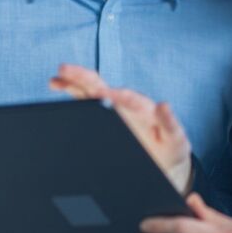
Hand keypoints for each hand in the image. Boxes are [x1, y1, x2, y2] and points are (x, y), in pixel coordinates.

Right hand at [50, 64, 191, 192]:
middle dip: (86, 79)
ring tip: (57, 75)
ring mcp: (113, 109)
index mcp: (144, 110)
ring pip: (90, 91)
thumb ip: (170, 123)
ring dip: (74, 82)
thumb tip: (164, 104)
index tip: (107, 95)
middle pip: (104, 88)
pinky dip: (71, 90)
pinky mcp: (103, 116)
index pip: (130, 100)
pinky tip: (56, 83)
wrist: (162, 163)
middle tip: (67, 70)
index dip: (118, 97)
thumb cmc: (168, 149)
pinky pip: (85, 102)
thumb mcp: (176, 140)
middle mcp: (125, 105)